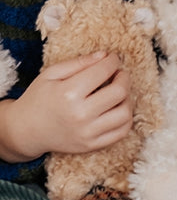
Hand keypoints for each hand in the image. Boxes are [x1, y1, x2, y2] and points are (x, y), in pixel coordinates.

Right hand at [0, 52, 132, 162]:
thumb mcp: (51, 74)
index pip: (103, 71)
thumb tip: (105, 55)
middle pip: (119, 92)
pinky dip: (126, 118)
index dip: (113, 61)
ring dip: (127, 99)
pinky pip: (121, 132)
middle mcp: (80, 114)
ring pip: (125, 114)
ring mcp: (87, 133)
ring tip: (118, 92)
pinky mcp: (91, 145)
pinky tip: (117, 108)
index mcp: (68, 93)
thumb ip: (79, 62)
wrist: (25, 131)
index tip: (112, 58)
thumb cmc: (38, 98)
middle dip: (124, 78)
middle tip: (118, 74)